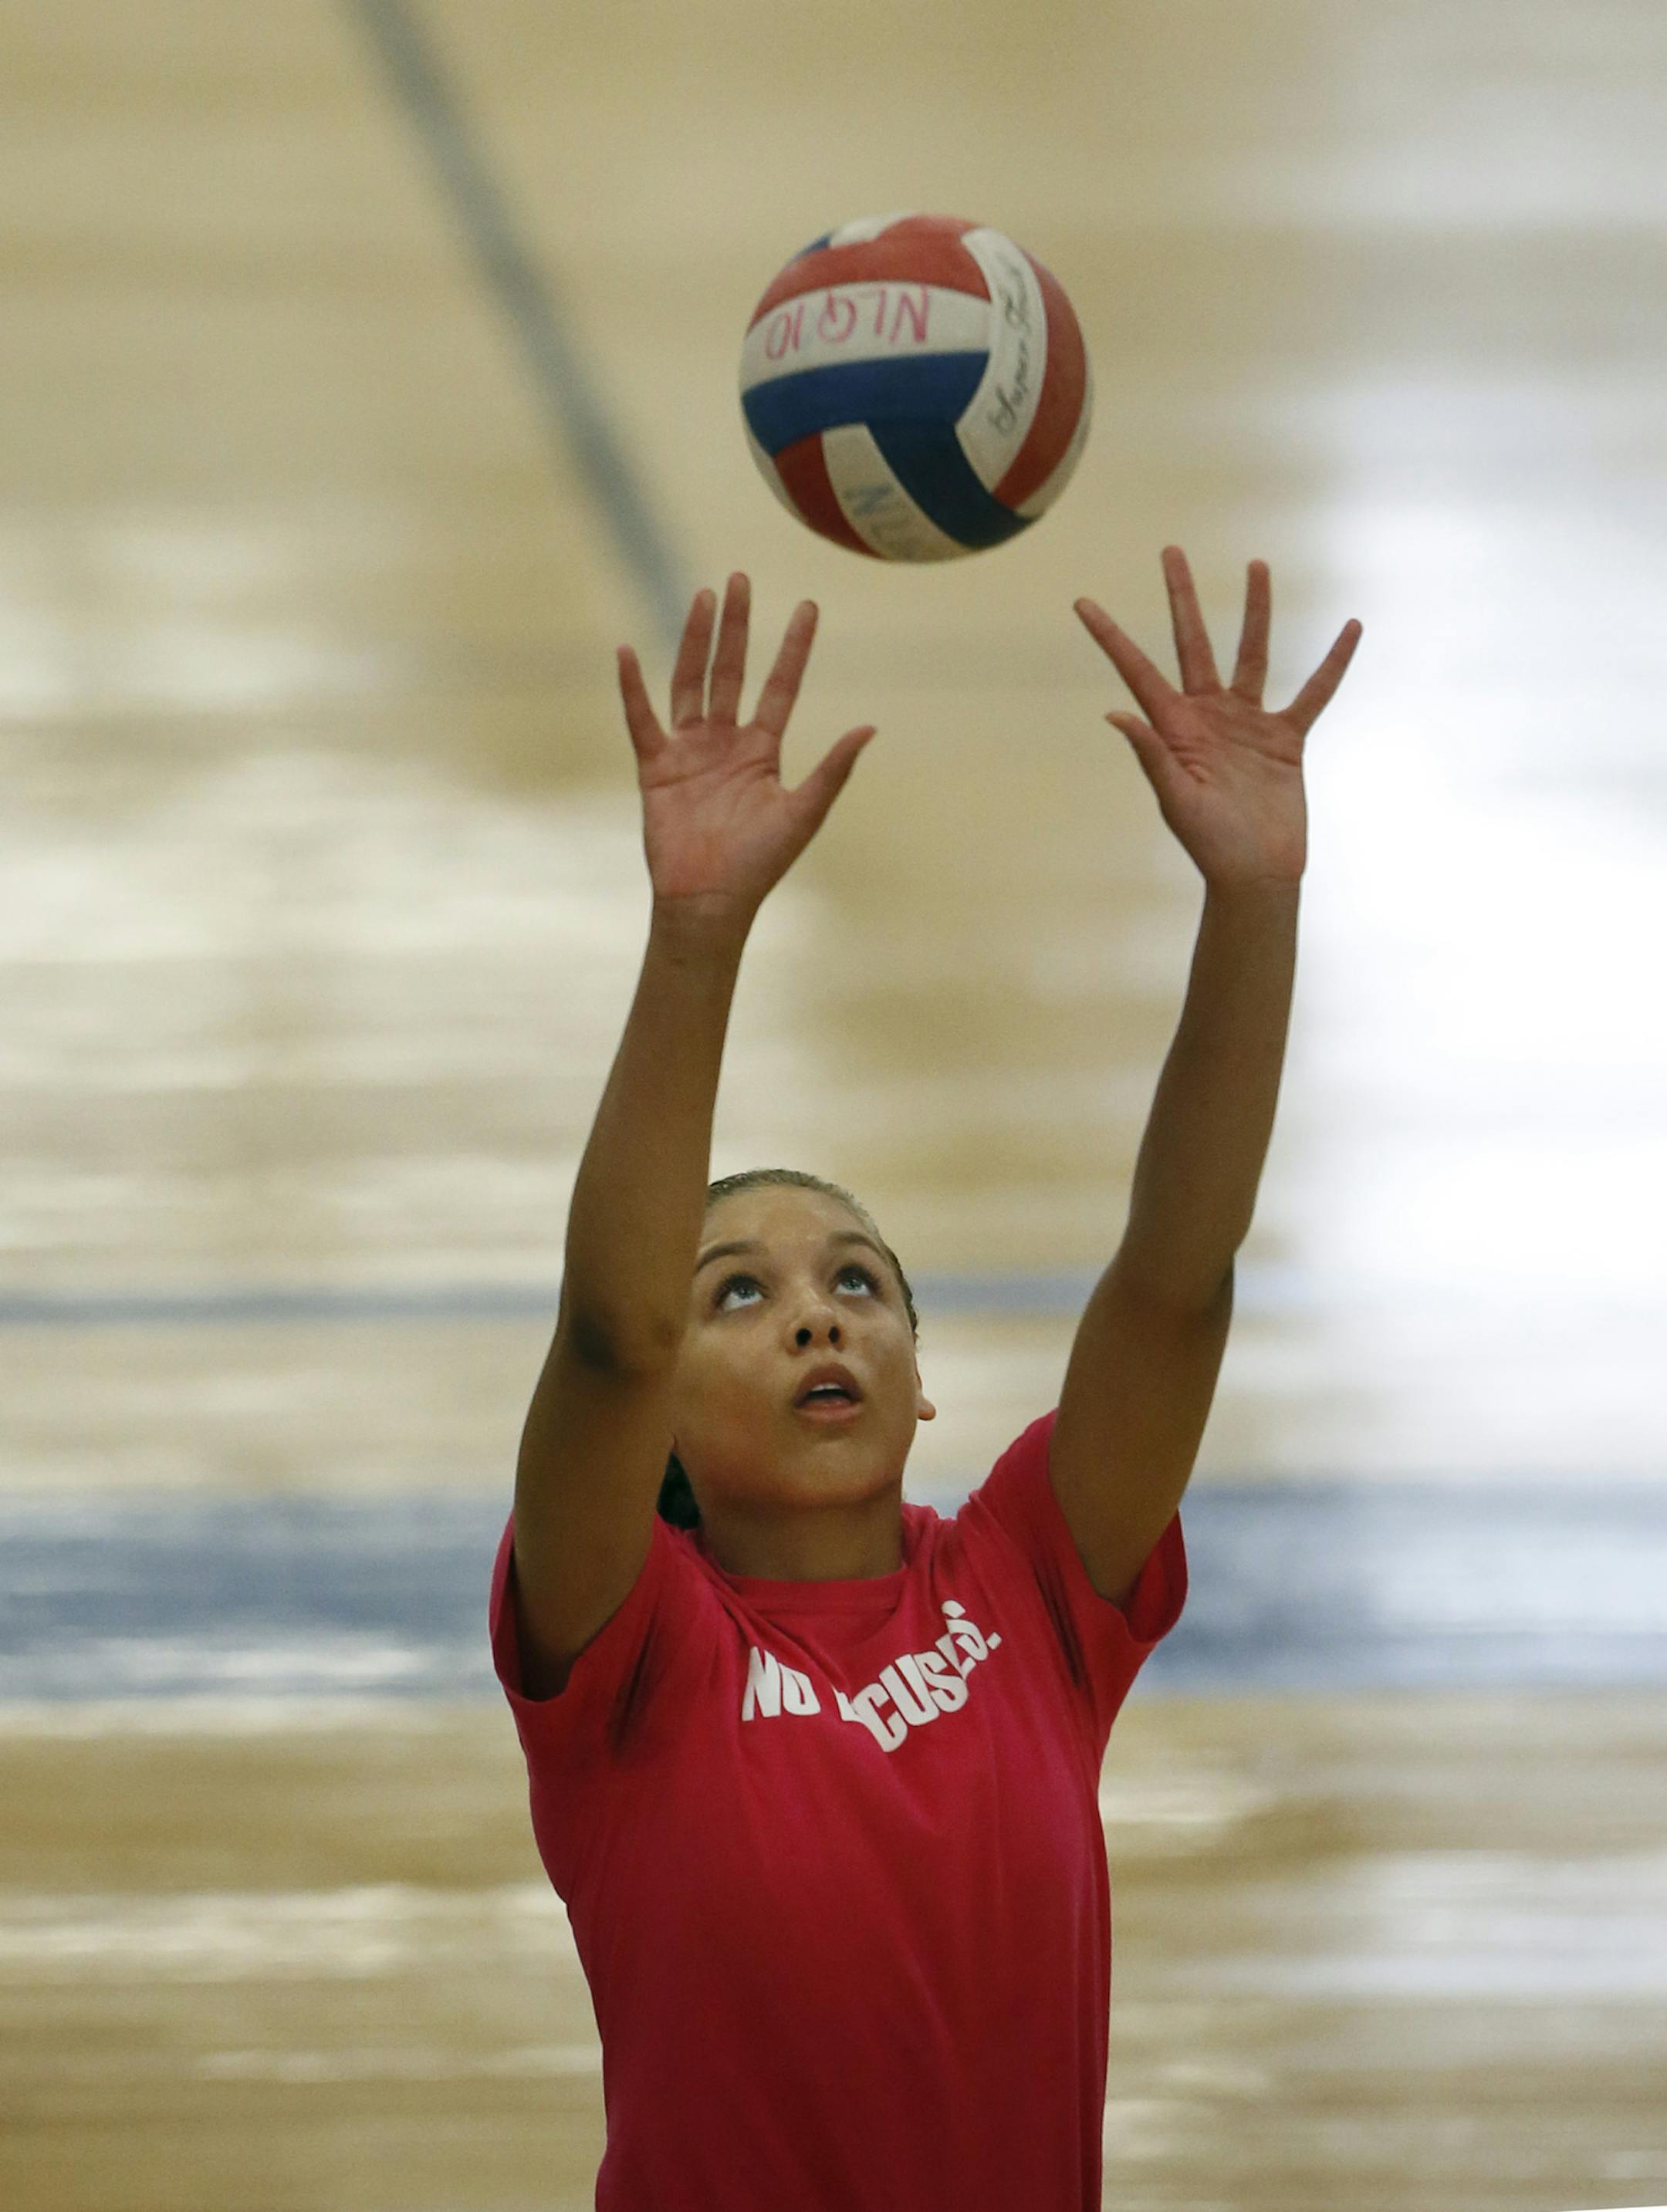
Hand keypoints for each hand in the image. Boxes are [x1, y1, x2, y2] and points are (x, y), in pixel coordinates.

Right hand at [618, 574, 877, 925]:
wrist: (709, 900)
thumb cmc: (760, 863)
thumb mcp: (803, 812)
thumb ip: (833, 769)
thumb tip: (870, 727)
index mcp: (762, 750)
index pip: (781, 686)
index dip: (794, 648)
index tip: (809, 608)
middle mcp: (725, 742)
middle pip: (731, 671)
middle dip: (737, 627)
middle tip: (741, 579)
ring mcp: (689, 751)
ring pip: (691, 682)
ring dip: (696, 640)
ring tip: (704, 597)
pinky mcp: (656, 767)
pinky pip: (642, 719)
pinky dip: (633, 688)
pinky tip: (627, 652)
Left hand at [1074, 547, 1362, 889]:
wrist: (1256, 873)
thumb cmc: (1210, 844)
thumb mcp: (1176, 800)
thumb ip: (1151, 755)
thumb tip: (1116, 714)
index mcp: (1175, 727)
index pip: (1138, 670)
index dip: (1110, 637)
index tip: (1082, 603)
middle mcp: (1209, 715)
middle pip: (1193, 643)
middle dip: (1181, 598)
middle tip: (1171, 552)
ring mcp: (1249, 724)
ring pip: (1254, 653)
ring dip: (1256, 611)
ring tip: (1256, 566)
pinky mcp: (1286, 738)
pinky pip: (1314, 692)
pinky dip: (1333, 663)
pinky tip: (1351, 629)